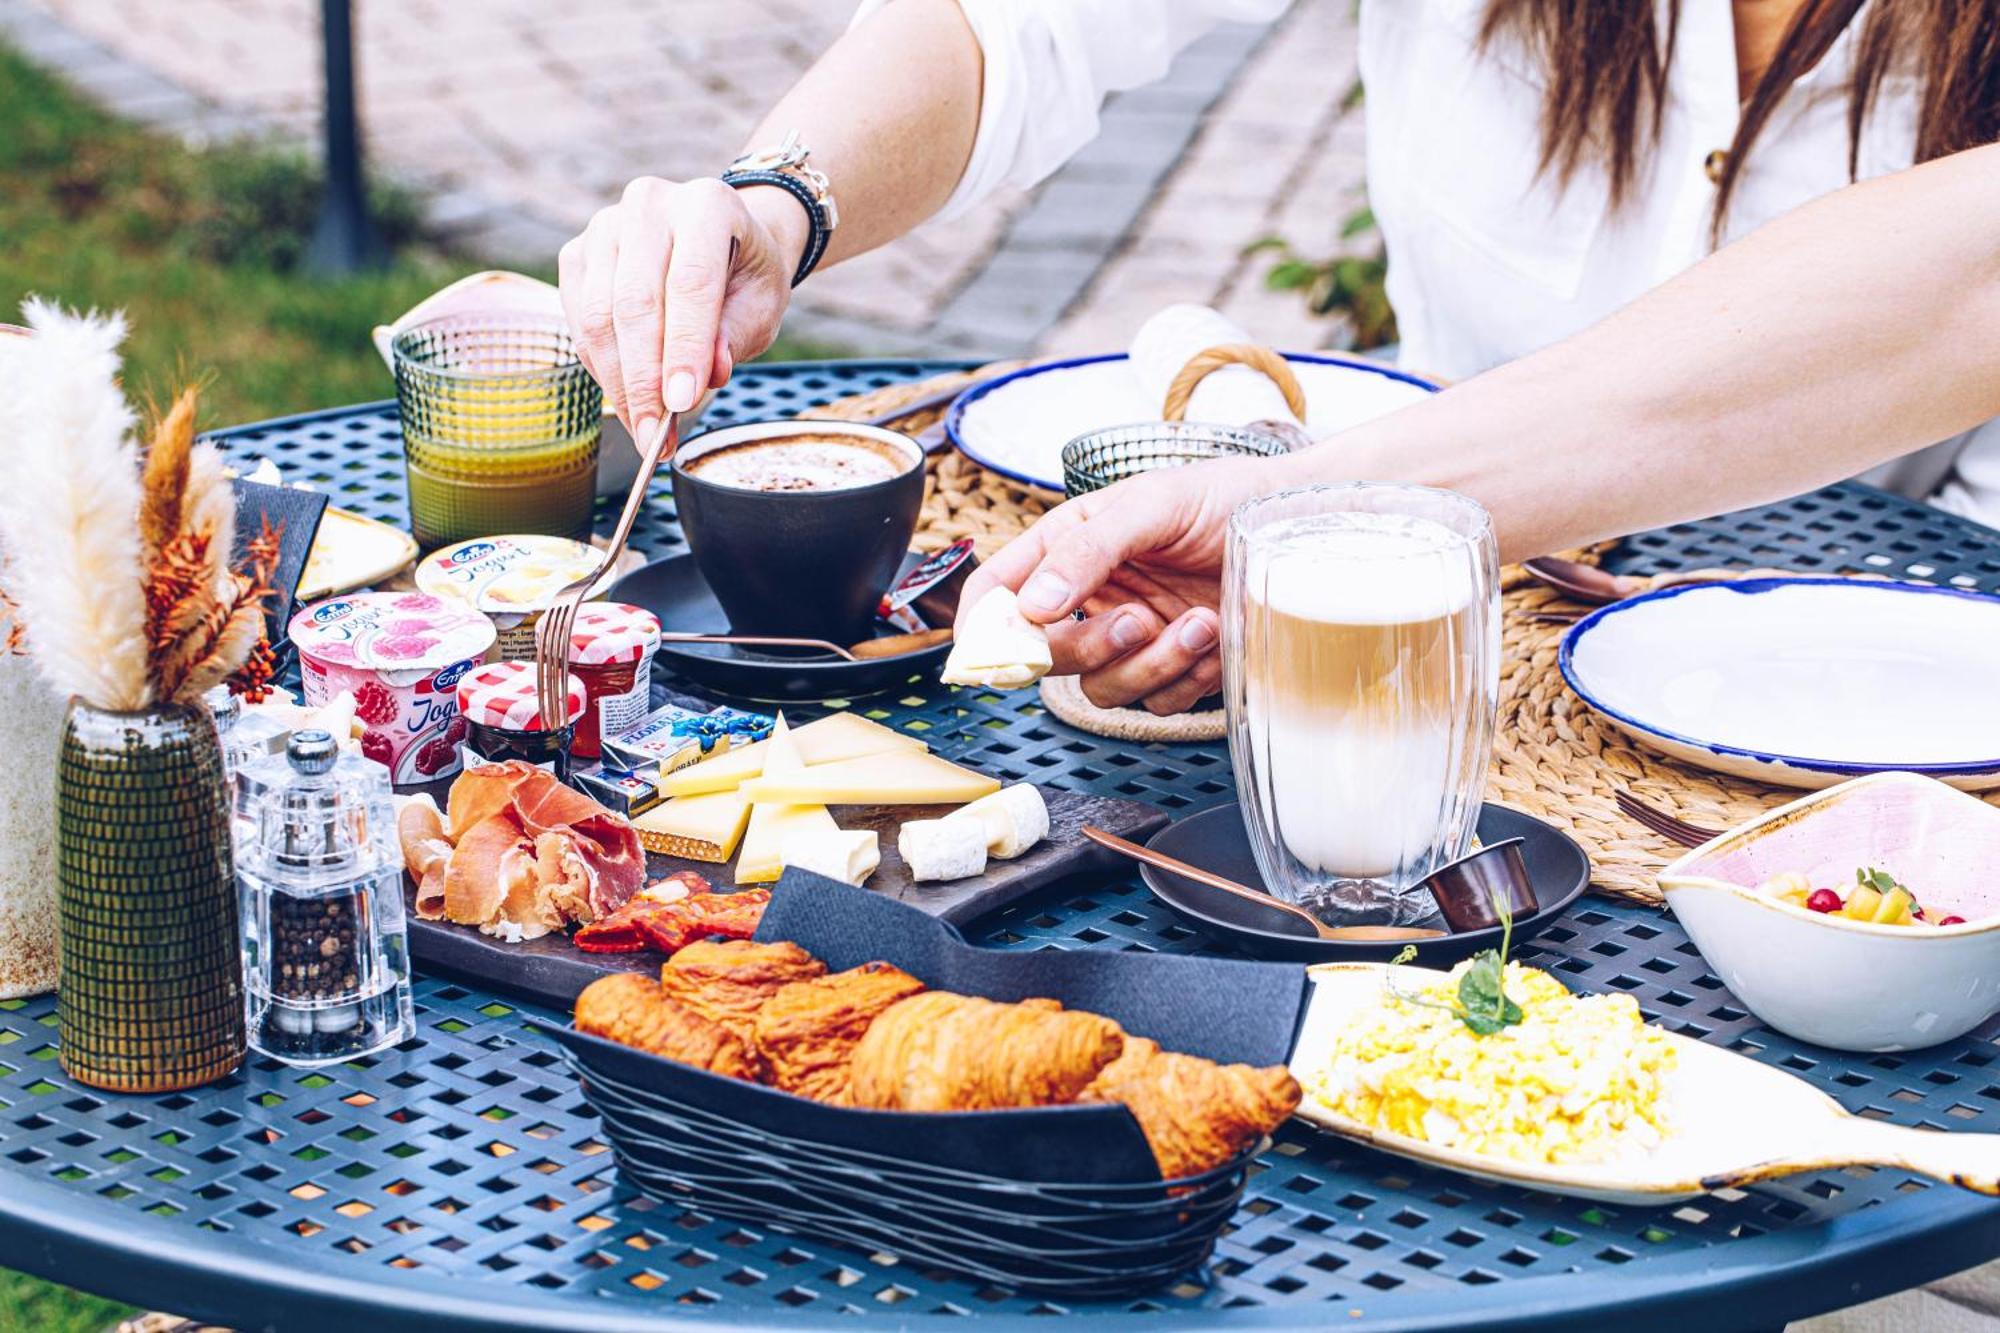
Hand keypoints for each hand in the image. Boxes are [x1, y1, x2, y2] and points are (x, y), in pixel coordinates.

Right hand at [558, 176, 802, 446]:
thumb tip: (706, 375)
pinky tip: (627, 399)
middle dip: (644, 380)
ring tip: (644, 430)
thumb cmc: (744, 275)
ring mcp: (604, 226)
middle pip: (635, 302)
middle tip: (655, 436)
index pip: (690, 283)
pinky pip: (578, 321)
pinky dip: (602, 368)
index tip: (682, 404)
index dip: (683, 349)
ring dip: (619, 384)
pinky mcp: (577, 253)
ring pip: (598, 316)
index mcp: (705, 205)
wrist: (719, 240)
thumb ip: (735, 336)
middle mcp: (648, 205)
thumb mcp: (761, 305)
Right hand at [958, 456, 1290, 714]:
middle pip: (1043, 656)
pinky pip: (1156, 701)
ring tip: (1198, 621)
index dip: (982, 628)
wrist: (1295, 522)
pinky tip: (1216, 633)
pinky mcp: (1173, 667)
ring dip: (1149, 664)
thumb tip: (1033, 603)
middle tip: (1134, 620)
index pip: (995, 594)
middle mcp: (1088, 598)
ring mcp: (1129, 637)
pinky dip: (1185, 677)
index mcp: (1064, 550)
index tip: (995, 649)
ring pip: (1101, 687)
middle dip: (1086, 647)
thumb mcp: (1151, 503)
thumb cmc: (1222, 496)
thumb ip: (1088, 550)